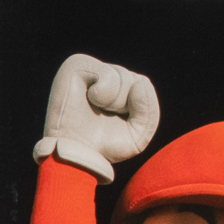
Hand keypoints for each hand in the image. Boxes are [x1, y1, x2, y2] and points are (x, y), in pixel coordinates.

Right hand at [33, 54, 159, 182]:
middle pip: (133, 79)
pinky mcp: (74, 67)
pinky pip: (106, 73)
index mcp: (116, 86)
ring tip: (95, 110)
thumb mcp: (140, 131)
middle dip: (126, 105)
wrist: (78, 156)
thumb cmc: (105, 145)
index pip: (141, 83)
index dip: (137, 109)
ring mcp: (87, 68)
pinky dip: (104, 92)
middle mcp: (101, 74)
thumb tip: (140, 81)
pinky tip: (90, 99)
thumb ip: (149, 107)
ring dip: (115, 101)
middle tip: (104, 117)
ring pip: (122, 75)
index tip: (118, 121)